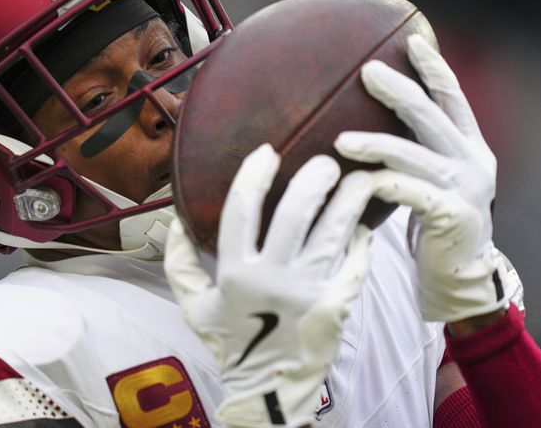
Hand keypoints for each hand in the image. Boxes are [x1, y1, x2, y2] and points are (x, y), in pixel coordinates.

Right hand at [164, 144, 372, 426]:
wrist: (268, 389)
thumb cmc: (231, 343)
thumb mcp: (194, 305)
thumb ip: (180, 263)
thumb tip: (176, 220)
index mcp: (235, 273)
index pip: (241, 211)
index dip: (254, 175)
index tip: (267, 151)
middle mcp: (272, 279)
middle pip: (294, 214)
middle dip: (312, 179)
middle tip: (326, 161)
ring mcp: (307, 293)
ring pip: (332, 234)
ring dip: (348, 201)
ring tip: (361, 179)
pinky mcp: (335, 307)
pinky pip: (354, 267)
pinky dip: (362, 244)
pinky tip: (364, 226)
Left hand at [334, 35, 508, 322]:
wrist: (458, 274)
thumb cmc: (433, 221)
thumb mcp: (430, 178)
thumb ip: (412, 149)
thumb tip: (361, 120)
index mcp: (469, 147)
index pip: (451, 98)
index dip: (433, 67)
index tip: (412, 39)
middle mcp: (473, 161)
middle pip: (432, 115)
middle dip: (399, 90)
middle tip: (366, 71)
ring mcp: (466, 188)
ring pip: (415, 155)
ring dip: (375, 144)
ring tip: (341, 141)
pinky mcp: (453, 215)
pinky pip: (410, 193)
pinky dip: (382, 184)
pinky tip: (358, 183)